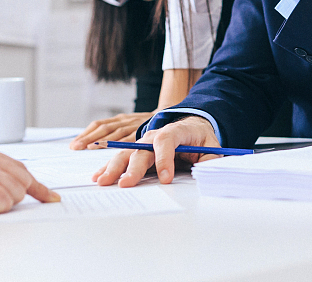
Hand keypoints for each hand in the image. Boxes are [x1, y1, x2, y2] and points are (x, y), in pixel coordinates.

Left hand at [70, 112, 152, 149]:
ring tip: (88, 148)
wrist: (176, 119)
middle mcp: (126, 120)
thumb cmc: (150, 129)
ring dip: (101, 141)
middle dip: (88, 137)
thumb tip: (100, 154)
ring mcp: (136, 124)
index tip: (73, 144)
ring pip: (116, 131)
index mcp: (122, 120)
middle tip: (75, 147)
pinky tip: (113, 148)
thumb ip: (120, 139)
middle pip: (104, 128)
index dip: (86, 133)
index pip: (100, 125)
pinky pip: (133, 137)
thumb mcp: (133, 130)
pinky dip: (122, 142)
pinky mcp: (147, 130)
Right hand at [92, 116, 219, 186]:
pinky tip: (99, 177)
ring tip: (104, 181)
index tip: (166, 179)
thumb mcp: (212, 146)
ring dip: (114, 168)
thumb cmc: (200, 138)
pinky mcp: (137, 152)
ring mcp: (143, 143)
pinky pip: (121, 158)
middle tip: (126, 184)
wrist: (192, 127)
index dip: (164, 159)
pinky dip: (109, 167)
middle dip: (133, 168)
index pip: (166, 140)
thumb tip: (206, 173)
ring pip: (126, 154)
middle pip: (141, 150)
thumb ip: (210, 160)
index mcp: (176, 131)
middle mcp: (155, 135)